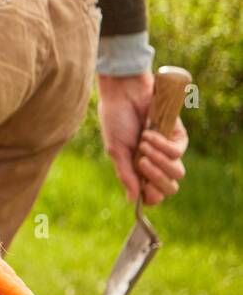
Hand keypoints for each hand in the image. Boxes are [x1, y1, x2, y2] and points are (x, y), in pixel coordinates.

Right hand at [97, 71, 187, 204]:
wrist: (124, 94)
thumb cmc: (115, 120)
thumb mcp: (116, 151)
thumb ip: (126, 175)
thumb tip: (132, 200)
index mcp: (139, 169)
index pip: (154, 194)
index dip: (152, 196)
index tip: (143, 189)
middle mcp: (156, 162)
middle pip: (170, 188)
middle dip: (156, 180)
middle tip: (141, 163)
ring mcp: (168, 151)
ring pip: (177, 173)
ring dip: (157, 160)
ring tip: (143, 145)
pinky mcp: (178, 137)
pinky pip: (177, 152)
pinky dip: (161, 145)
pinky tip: (148, 133)